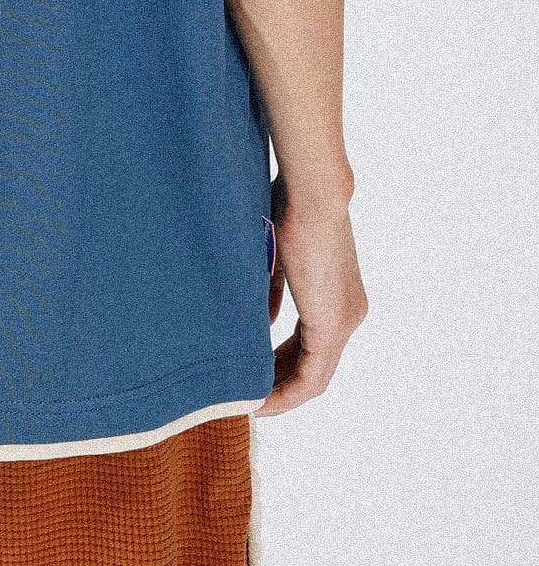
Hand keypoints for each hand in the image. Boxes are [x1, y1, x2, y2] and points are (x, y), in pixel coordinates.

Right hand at [257, 177, 368, 415]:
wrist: (312, 193)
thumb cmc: (289, 206)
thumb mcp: (276, 254)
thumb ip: (272, 291)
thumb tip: (261, 320)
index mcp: (337, 294)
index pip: (309, 342)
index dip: (280, 360)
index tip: (253, 370)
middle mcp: (349, 313)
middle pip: (313, 363)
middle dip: (278, 380)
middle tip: (247, 393)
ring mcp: (345, 321)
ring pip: (314, 374)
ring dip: (281, 391)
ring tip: (251, 404)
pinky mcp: (333, 325)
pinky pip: (313, 376)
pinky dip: (287, 391)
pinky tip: (261, 400)